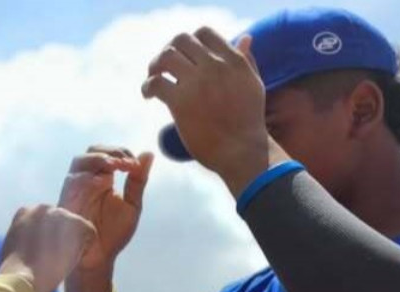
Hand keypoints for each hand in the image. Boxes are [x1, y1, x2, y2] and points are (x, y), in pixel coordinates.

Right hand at [0, 204, 97, 291]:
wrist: (21, 277)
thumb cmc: (14, 271)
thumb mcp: (13, 247)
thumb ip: (26, 238)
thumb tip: (36, 246)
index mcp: (25, 212)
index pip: (45, 221)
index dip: (48, 238)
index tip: (43, 253)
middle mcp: (43, 208)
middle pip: (62, 222)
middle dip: (62, 238)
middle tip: (55, 259)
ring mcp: (60, 214)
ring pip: (75, 228)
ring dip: (72, 244)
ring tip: (61, 262)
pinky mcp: (76, 223)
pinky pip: (90, 233)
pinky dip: (86, 248)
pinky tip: (72, 260)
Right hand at [59, 147, 153, 271]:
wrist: (98, 258)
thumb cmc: (113, 234)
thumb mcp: (132, 205)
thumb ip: (138, 181)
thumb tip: (148, 154)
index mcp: (103, 179)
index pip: (108, 153)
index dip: (122, 152)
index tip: (135, 165)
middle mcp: (87, 181)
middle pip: (92, 150)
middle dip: (110, 151)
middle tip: (126, 163)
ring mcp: (76, 189)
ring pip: (79, 161)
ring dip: (99, 159)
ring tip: (115, 166)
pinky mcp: (67, 201)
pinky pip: (73, 181)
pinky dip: (88, 176)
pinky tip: (103, 182)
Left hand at [141, 28, 272, 191]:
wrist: (243, 151)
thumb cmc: (247, 122)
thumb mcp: (253, 84)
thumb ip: (247, 59)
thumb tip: (245, 37)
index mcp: (233, 60)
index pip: (203, 33)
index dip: (188, 43)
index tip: (182, 58)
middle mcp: (215, 66)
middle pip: (180, 40)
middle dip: (167, 51)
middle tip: (161, 68)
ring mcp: (198, 83)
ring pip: (166, 56)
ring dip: (154, 66)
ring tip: (152, 80)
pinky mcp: (181, 102)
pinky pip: (155, 82)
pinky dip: (146, 87)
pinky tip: (148, 97)